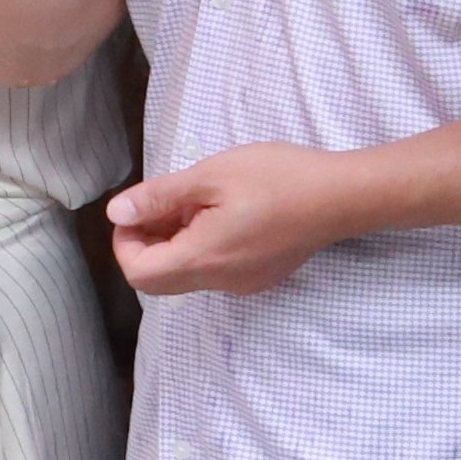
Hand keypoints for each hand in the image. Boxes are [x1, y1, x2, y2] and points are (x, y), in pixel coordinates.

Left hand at [107, 143, 361, 299]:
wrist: (343, 196)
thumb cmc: (278, 179)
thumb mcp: (209, 176)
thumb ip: (158, 197)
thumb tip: (117, 213)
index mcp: (203, 259)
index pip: (138, 274)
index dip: (125, 242)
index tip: (137, 209)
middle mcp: (221, 282)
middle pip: (159, 280)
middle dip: (147, 242)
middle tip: (162, 202)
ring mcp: (243, 283)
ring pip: (187, 274)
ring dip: (174, 242)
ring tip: (196, 201)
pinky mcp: (259, 276)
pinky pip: (214, 270)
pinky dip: (201, 246)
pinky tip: (221, 212)